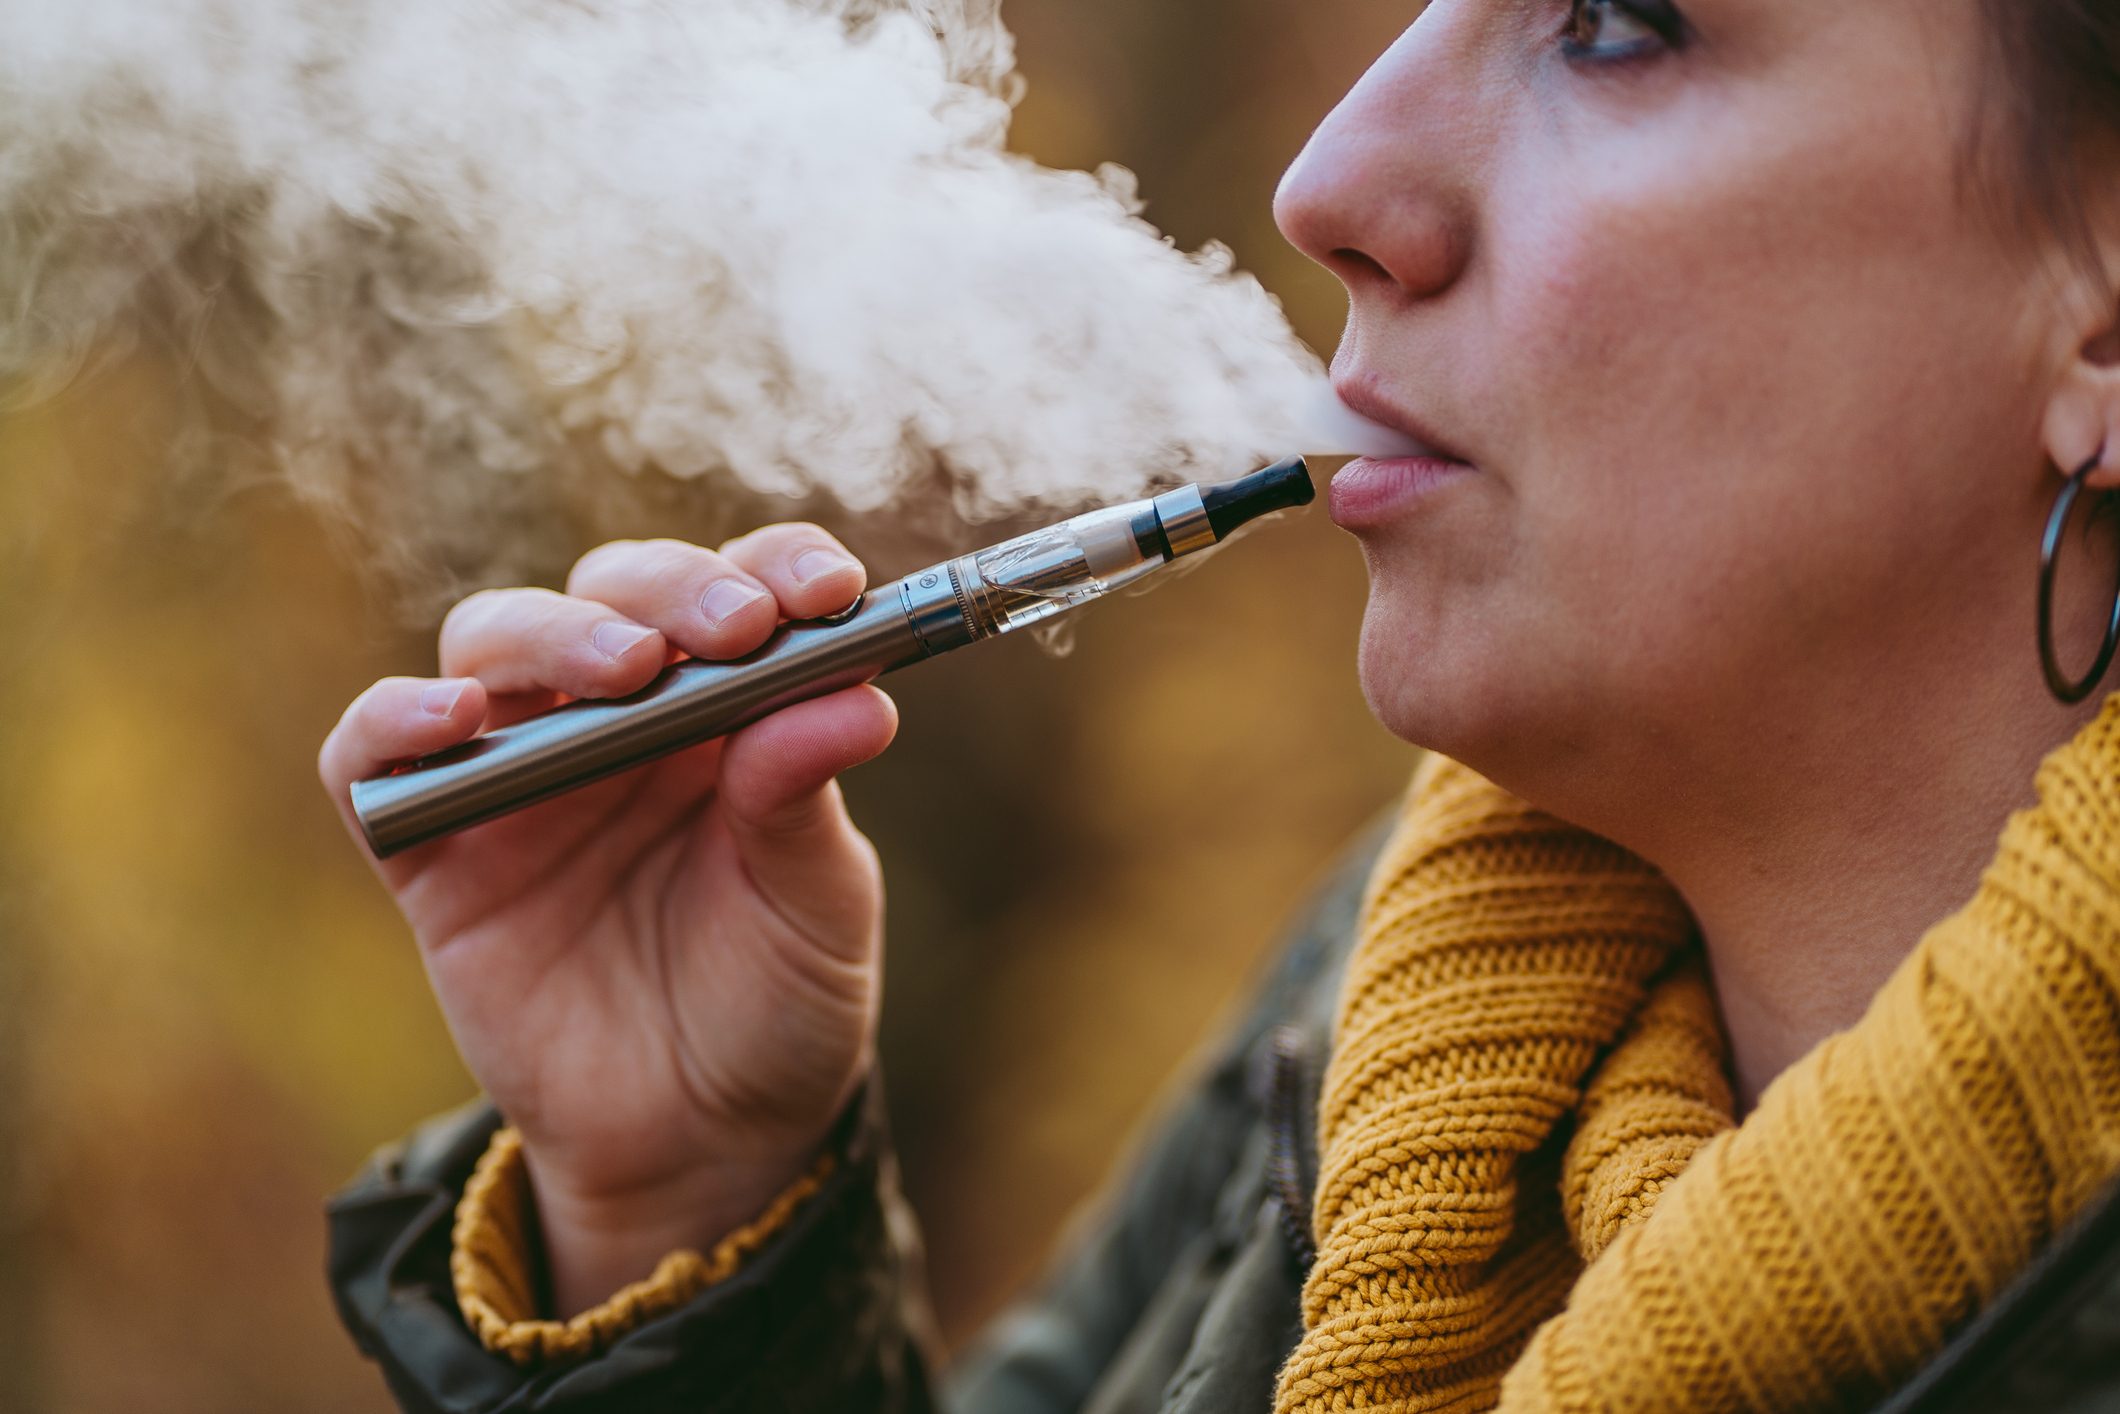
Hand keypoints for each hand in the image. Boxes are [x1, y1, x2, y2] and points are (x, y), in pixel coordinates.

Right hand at [319, 525, 896, 1314]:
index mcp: (729, 711)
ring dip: (554, 636)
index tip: (830, 590)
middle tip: (732, 628)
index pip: (741, 592)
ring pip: (494, 643)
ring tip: (625, 672)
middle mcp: (620, 720)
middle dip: (670, 589)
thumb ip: (807, 802)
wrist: (700, 1145)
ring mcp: (520, 777)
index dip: (778, 566)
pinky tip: (455, 719)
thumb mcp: (817, 909)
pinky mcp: (434, 855)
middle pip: (612, 593)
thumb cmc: (776, 1007)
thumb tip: (856, 694)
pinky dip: (391, 721)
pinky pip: (370, 761)